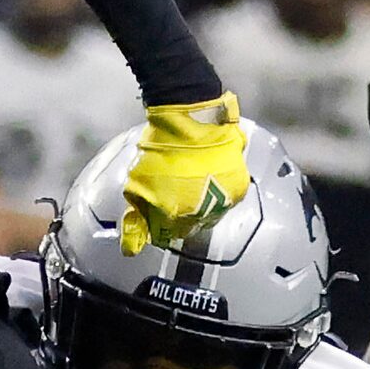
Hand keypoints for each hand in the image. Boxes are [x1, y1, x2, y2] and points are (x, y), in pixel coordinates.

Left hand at [120, 92, 247, 254]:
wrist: (188, 118)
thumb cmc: (159, 148)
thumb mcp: (136, 184)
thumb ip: (136, 218)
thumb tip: (130, 250)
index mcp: (174, 215)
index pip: (165, 237)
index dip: (158, 226)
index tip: (155, 215)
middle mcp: (201, 214)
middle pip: (189, 229)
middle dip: (179, 217)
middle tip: (172, 196)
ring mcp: (224, 201)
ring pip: (210, 216)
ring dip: (200, 206)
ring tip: (191, 186)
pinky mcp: (238, 187)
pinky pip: (227, 199)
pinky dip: (218, 193)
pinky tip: (208, 180)